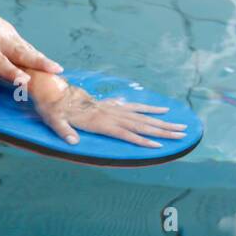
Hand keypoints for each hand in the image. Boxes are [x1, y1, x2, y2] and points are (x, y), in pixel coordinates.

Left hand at [0, 0, 60, 90]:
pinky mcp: (5, 26)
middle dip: (39, 61)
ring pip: (24, 46)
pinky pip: (21, 41)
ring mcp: (2, 29)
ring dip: (40, 57)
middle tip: (57, 70)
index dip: (12, 72)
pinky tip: (41, 60)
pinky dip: (32, 51)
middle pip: (21, 51)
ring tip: (56, 68)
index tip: (25, 80)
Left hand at [25, 73, 187, 146]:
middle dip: (163, 130)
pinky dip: (149, 110)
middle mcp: (110, 114)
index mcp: (99, 121)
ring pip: (142, 117)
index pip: (125, 133)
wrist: (54, 90)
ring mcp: (113, 109)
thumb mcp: (53, 121)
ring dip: (161, 122)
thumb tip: (72, 142)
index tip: (159, 145)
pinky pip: (135, 108)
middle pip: (141, 124)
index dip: (142, 140)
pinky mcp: (112, 105)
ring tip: (179, 126)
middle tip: (182, 134)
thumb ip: (63, 131)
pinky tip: (161, 111)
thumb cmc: (52, 108)